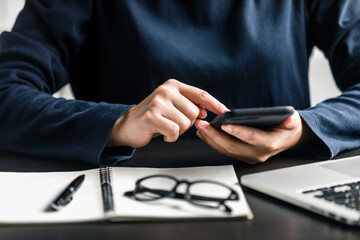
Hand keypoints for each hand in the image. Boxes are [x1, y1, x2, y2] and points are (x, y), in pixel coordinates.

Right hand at [108, 79, 227, 147]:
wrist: (128, 125)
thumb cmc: (153, 117)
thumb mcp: (172, 106)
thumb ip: (189, 106)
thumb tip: (205, 112)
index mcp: (173, 85)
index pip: (200, 94)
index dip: (215, 104)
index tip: (226, 113)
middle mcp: (166, 90)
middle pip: (194, 113)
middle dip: (187, 123)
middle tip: (172, 123)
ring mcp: (158, 102)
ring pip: (185, 123)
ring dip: (178, 131)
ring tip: (165, 127)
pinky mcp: (152, 116)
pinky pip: (174, 131)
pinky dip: (170, 137)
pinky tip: (161, 133)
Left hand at [195, 111, 312, 163]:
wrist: (288, 140)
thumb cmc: (287, 128)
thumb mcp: (292, 121)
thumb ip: (290, 119)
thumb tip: (290, 117)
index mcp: (269, 144)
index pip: (251, 138)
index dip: (237, 131)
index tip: (224, 124)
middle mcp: (258, 154)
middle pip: (232, 146)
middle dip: (215, 135)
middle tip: (203, 124)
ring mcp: (249, 157)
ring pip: (225, 150)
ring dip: (210, 139)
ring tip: (200, 127)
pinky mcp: (242, 156)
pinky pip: (225, 151)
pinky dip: (213, 142)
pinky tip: (204, 133)